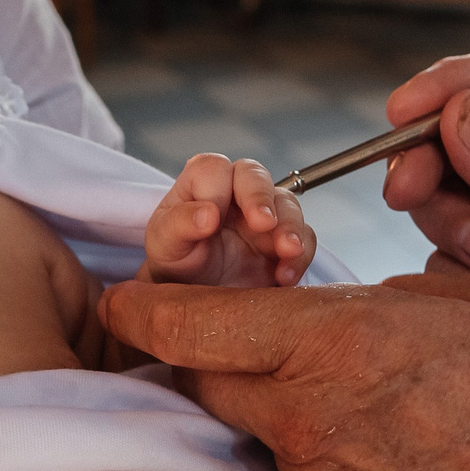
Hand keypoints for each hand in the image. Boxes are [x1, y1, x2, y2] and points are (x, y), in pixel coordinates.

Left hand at [98, 277, 469, 470]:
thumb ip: (398, 300)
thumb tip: (364, 308)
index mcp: (335, 345)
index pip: (190, 324)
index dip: (148, 307)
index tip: (127, 300)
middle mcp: (307, 427)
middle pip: (210, 387)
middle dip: (220, 363)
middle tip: (259, 350)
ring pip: (270, 450)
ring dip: (299, 430)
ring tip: (388, 428)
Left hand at [139, 154, 315, 287]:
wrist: (193, 302)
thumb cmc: (175, 262)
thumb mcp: (165, 246)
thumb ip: (180, 225)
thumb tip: (207, 214)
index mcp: (201, 184)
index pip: (214, 168)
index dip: (216, 189)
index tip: (212, 218)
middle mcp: (235, 193)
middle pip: (255, 175)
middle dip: (261, 197)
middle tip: (263, 223)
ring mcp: (264, 216)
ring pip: (287, 204)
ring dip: (290, 226)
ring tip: (286, 252)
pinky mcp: (283, 242)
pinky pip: (304, 239)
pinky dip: (300, 256)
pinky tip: (285, 276)